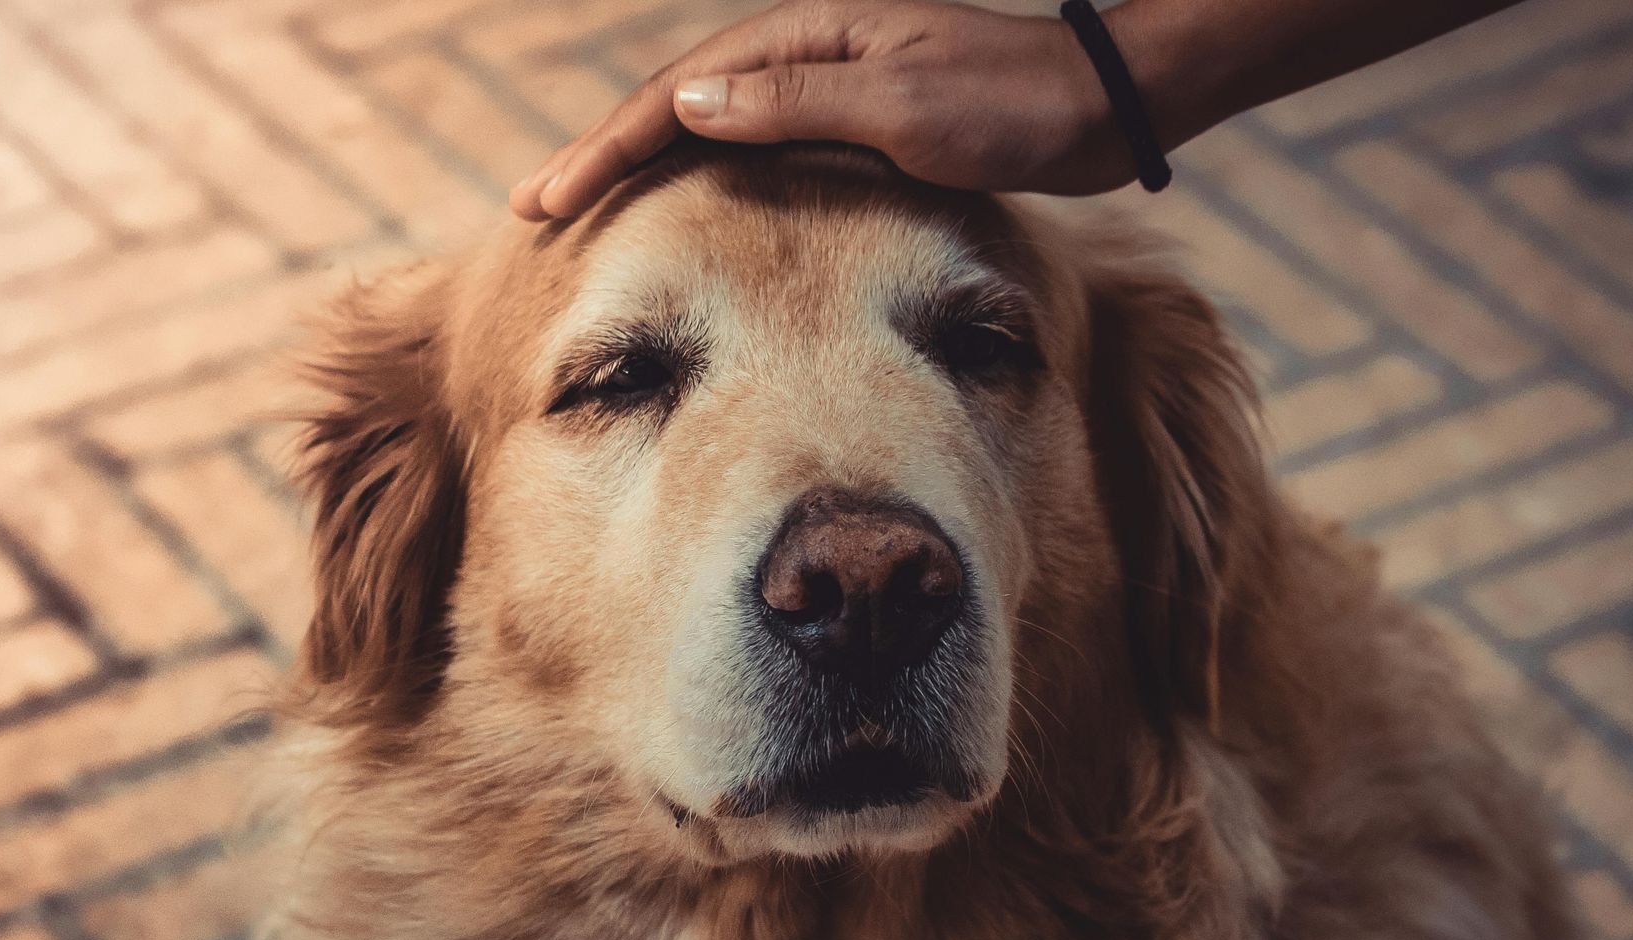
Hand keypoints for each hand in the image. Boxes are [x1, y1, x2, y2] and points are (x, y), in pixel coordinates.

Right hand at [510, 0, 1137, 220]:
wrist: (1097, 106)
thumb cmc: (1010, 106)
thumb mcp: (901, 106)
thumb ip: (794, 104)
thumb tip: (685, 107)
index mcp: (803, 39)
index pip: (676, 96)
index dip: (606, 148)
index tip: (549, 199)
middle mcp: (804, 53)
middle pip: (676, 105)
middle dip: (603, 154)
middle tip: (535, 207)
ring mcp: (827, 85)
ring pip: (708, 126)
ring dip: (643, 164)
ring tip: (585, 205)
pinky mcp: (854, 120)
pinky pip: (753, 147)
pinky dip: (702, 174)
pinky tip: (684, 203)